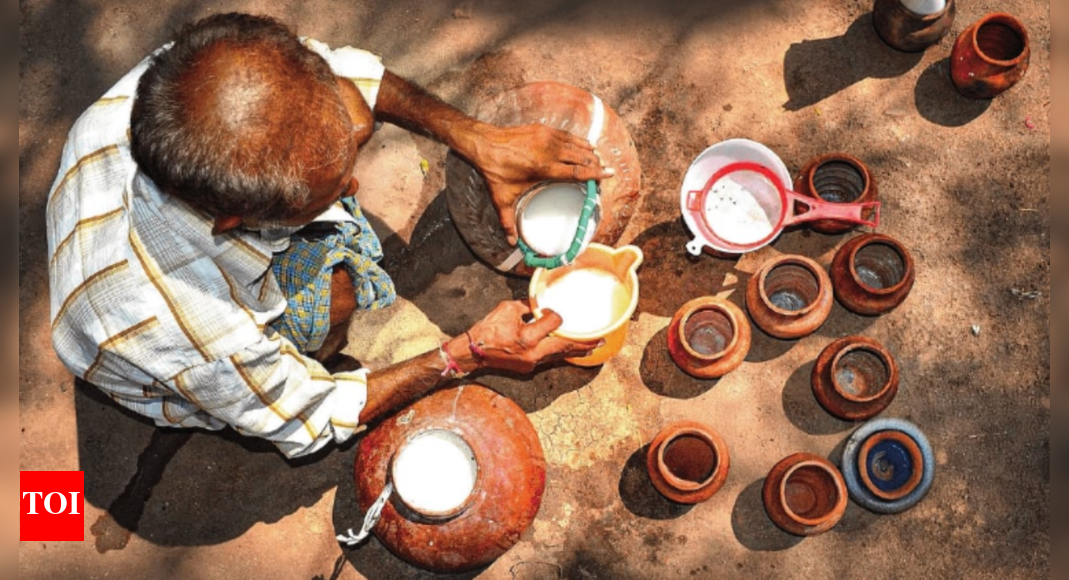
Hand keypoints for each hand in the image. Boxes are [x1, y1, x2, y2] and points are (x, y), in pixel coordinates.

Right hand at [456, 300, 600, 373]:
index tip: (552, 312)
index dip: (555, 315)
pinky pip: (548, 360)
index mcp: (527, 337)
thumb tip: (538, 305)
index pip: (553, 323)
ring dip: (575, 351)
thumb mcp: (507, 309)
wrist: (472, 353)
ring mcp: (531, 363)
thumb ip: (526, 306)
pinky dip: (559, 355)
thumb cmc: (487, 329)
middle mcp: (533, 353)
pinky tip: (568, 352)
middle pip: (564, 348)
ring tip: (592, 347)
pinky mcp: (528, 368)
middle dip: (583, 344)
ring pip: (558, 357)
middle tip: (600, 340)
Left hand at [472, 124, 613, 244]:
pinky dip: (578, 142)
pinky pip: (568, 135)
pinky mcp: (544, 129)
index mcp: (544, 168)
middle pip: (582, 156)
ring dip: (589, 152)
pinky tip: (583, 147)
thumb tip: (511, 244)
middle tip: (603, 171)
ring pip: (577, 144)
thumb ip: (508, 222)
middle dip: (596, 163)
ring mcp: (547, 137)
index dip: (596, 172)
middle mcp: (549, 150)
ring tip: (597, 160)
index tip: (610, 173)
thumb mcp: (502, 199)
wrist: (483, 143)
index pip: (577, 171)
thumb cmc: (495, 171)